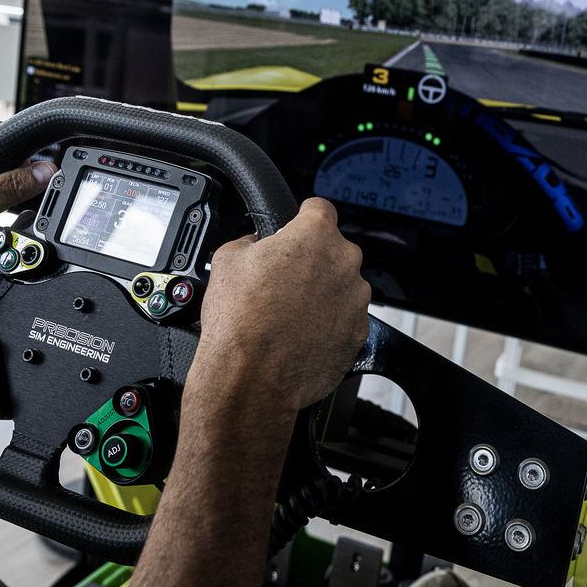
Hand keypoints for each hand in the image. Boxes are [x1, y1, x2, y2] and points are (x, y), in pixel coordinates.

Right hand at [196, 198, 370, 410]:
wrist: (251, 378)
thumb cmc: (239, 321)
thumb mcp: (227, 259)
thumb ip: (251, 241)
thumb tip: (256, 244)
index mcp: (315, 235)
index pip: (319, 208)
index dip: (302, 217)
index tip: (296, 227)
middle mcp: (344, 262)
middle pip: (332, 250)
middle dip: (311, 261)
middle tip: (282, 282)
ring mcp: (356, 299)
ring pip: (341, 285)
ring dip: (322, 293)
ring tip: (289, 313)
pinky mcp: (359, 332)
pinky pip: (346, 318)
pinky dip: (329, 323)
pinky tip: (301, 333)